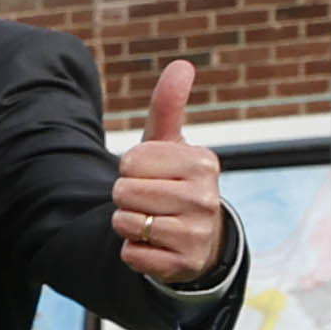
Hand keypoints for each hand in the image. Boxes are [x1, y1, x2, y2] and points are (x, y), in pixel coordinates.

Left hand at [113, 60, 230, 287]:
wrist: (197, 238)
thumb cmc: (174, 182)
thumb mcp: (170, 145)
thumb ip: (169, 106)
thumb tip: (182, 64)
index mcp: (202, 162)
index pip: (131, 161)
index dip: (130, 169)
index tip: (151, 174)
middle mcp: (206, 198)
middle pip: (124, 192)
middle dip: (126, 197)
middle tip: (149, 200)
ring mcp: (198, 233)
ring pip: (125, 222)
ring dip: (127, 224)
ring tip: (152, 221)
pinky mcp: (184, 264)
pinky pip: (132, 254)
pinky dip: (134, 251)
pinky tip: (155, 246)